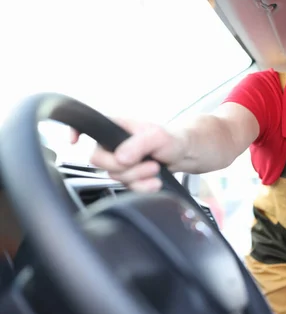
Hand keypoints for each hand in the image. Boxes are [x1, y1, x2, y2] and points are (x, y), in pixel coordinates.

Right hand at [71, 118, 186, 191]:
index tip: (74, 141)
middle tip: (149, 163)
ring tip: (155, 169)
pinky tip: (154, 183)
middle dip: (125, 167)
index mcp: (114, 126)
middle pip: (98, 161)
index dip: (75, 131)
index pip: (87, 126)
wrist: (183, 155)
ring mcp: (118, 161)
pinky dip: (142, 188)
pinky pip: (125, 187)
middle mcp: (112, 144)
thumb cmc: (170, 139)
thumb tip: (119, 157)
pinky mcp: (127, 176)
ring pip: (114, 176)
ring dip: (138, 176)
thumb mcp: (157, 136)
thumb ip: (138, 144)